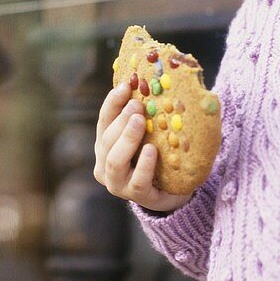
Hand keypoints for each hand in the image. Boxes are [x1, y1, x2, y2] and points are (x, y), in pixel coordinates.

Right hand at [94, 83, 192, 212]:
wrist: (175, 189)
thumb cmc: (159, 154)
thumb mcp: (150, 132)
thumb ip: (146, 114)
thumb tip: (154, 82)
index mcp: (106, 145)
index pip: (104, 120)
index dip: (113, 102)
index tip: (126, 85)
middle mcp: (106, 165)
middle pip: (107, 139)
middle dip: (121, 120)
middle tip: (137, 105)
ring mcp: (119, 184)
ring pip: (115, 161)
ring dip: (127, 139)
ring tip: (141, 122)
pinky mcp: (138, 198)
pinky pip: (138, 182)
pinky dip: (144, 165)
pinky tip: (152, 151)